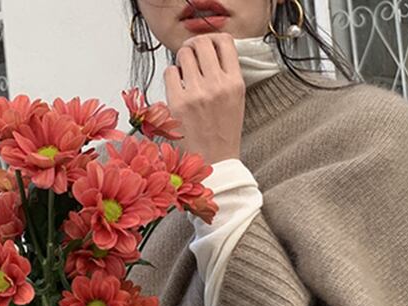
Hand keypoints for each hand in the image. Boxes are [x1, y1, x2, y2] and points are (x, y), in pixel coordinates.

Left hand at [163, 32, 244, 164]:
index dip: (213, 40)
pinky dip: (172, 77)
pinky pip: (170, 72)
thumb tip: (208, 51)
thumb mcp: (237, 101)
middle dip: (194, 46)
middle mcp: (217, 86)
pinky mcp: (178, 103)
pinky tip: (178, 89)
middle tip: (192, 56)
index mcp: (235, 84)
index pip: (225, 42)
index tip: (208, 46)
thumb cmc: (224, 134)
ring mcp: (196, 94)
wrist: (216, 163)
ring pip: (183, 54)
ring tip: (186, 75)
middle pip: (201, 42)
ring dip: (182, 61)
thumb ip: (226, 75)